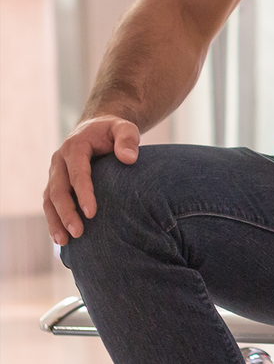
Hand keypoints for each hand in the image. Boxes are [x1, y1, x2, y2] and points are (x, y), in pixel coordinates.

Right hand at [43, 115, 140, 244]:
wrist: (96, 129)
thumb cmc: (113, 130)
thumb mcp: (125, 127)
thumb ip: (128, 139)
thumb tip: (129, 159)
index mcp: (75, 146)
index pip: (77, 172)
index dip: (83, 193)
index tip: (92, 213)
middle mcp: (59, 161)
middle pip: (58, 189)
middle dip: (66, 213)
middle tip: (78, 232)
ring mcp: (55, 173)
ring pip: (49, 200)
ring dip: (55, 221)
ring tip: (64, 242)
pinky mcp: (55, 183)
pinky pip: (50, 204)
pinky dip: (54, 220)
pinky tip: (61, 238)